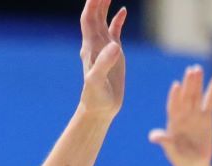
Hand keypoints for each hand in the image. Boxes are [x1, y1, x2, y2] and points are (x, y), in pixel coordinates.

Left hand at [78, 0, 127, 117]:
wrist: (99, 109)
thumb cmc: (95, 98)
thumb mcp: (97, 81)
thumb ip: (104, 63)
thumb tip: (115, 46)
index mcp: (90, 47)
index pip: (88, 18)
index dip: (92, 3)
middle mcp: (95, 44)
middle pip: (94, 14)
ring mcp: (105, 48)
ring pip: (103, 20)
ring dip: (106, 4)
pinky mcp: (114, 54)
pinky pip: (115, 31)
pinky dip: (118, 19)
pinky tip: (123, 10)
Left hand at [148, 65, 211, 165]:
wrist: (193, 165)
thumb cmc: (180, 159)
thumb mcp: (171, 152)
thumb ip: (164, 142)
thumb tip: (152, 137)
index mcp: (173, 121)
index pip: (173, 106)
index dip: (174, 97)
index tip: (176, 86)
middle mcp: (183, 114)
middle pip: (185, 97)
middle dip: (188, 84)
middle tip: (191, 70)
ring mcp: (195, 114)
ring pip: (196, 95)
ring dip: (197, 83)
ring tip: (198, 69)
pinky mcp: (207, 116)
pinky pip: (211, 100)